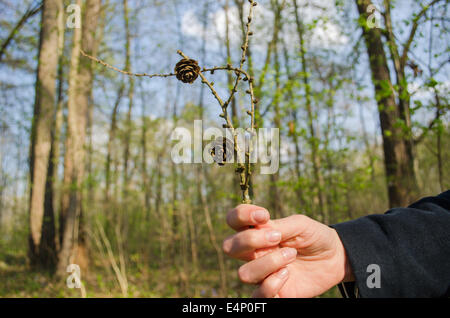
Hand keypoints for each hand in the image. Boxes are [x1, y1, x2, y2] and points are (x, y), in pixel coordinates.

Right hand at [222, 204, 353, 297]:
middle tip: (277, 237)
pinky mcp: (273, 292)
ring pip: (244, 273)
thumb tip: (261, 229)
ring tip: (290, 256)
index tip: (264, 215)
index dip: (241, 215)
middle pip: (229, 247)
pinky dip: (272, 284)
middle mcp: (254, 253)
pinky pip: (259, 295)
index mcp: (257, 232)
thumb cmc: (314, 237)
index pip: (233, 220)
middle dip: (250, 240)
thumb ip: (279, 225)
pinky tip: (287, 274)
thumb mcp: (300, 224)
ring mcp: (262, 273)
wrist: (335, 258)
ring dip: (269, 262)